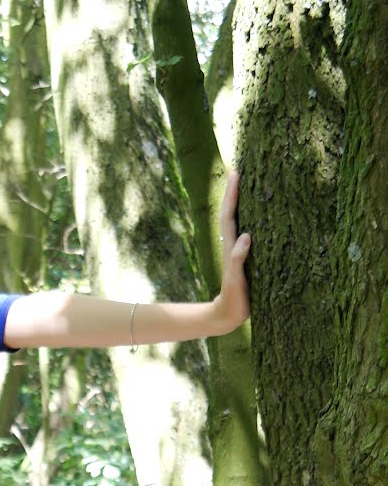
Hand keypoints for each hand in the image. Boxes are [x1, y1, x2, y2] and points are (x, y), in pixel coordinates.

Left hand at [211, 169, 250, 333]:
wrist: (227, 315)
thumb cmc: (233, 300)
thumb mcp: (237, 282)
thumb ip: (239, 260)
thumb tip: (246, 236)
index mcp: (231, 246)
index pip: (229, 215)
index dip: (232, 195)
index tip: (236, 174)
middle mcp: (233, 244)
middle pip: (231, 212)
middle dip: (234, 192)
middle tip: (239, 170)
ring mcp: (238, 250)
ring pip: (238, 220)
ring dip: (241, 202)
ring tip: (249, 184)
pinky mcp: (245, 257)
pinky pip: (247, 231)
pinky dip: (250, 218)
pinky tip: (259, 214)